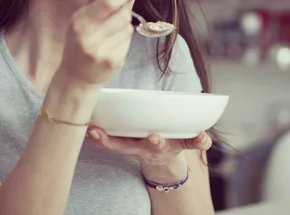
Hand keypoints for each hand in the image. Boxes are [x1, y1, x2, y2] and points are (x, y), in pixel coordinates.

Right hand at [57, 0, 133, 86]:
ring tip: (110, 35)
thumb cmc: (78, 43)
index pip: (109, 2)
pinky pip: (128, 42)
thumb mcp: (78, 21)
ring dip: (123, 28)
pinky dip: (124, 41)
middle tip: (114, 18)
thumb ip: (93, 2)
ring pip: (128, 28)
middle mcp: (89, 37)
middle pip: (123, 14)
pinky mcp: (114, 62)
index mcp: (79, 23)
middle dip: (122, 13)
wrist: (76, 76)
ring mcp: (102, 51)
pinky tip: (112, 46)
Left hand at [85, 127, 211, 165]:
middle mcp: (141, 148)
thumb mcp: (187, 143)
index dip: (156, 142)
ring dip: (102, 140)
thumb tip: (204, 137)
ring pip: (114, 146)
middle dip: (117, 142)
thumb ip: (198, 141)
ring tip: (91, 132)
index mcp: (159, 145)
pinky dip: (96, 139)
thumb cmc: (172, 142)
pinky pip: (105, 143)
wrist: (160, 158)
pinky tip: (85, 131)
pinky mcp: (120, 143)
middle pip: (131, 147)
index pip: (157, 144)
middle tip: (108, 134)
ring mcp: (129, 147)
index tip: (156, 137)